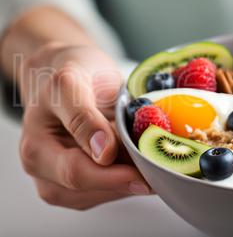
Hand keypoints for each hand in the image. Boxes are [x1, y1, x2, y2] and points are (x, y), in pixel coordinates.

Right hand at [18, 43, 151, 209]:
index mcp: (37, 148)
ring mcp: (63, 181)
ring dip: (132, 180)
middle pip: (90, 190)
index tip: (144, 171)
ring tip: (154, 157)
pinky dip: (131, 179)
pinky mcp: (83, 184)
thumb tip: (103, 153)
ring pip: (105, 194)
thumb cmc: (72, 73)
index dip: (112, 176)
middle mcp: (45, 171)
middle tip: (161, 167)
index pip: (75, 173)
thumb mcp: (71, 83)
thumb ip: (83, 116)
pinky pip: (111, 191)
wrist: (74, 70)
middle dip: (128, 179)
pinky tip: (144, 161)